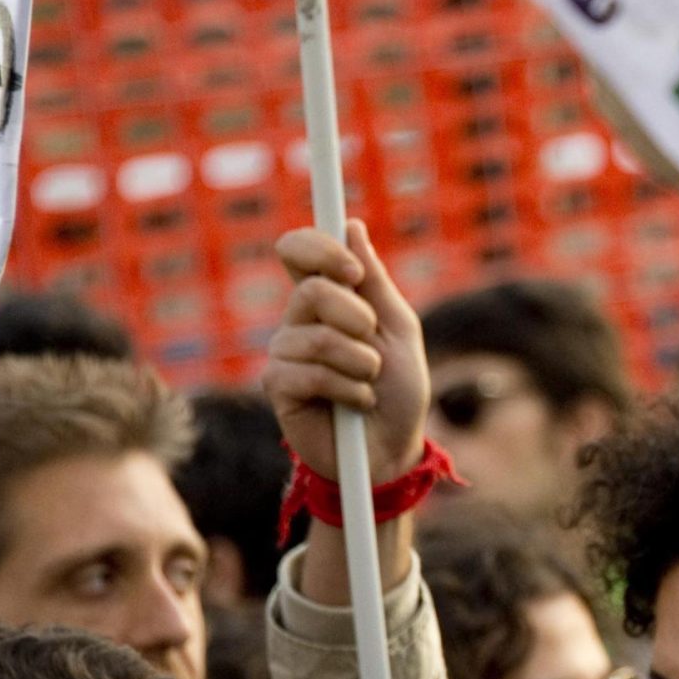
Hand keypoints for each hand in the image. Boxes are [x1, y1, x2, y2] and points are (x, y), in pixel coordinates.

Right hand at [264, 219, 428, 484]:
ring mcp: (285, 353)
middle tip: (374, 344)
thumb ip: (376, 282)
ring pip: (316, 337)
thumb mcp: (400, 331)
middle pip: (309, 290)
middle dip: (355, 316)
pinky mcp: (278, 387)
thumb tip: (352, 227)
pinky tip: (355, 404)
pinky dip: (346, 389)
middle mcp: (299, 320)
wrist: (393, 451)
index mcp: (328, 300)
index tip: (353, 271)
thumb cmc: (399, 392)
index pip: (298, 252)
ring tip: (369, 384)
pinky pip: (307, 374)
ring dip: (359, 364)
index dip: (317, 248)